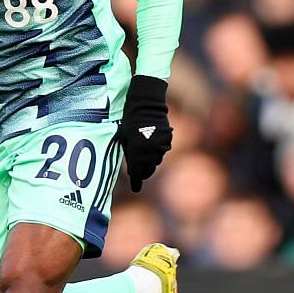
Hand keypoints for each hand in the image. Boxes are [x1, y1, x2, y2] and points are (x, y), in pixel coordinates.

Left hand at [119, 75, 172, 191]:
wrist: (146, 104)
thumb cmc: (130, 121)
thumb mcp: (125, 139)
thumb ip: (130, 155)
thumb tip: (132, 170)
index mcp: (137, 152)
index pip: (137, 172)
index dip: (135, 180)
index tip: (135, 188)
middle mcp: (150, 151)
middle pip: (148, 169)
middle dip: (143, 172)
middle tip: (140, 174)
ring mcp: (161, 146)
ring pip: (156, 161)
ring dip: (151, 162)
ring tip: (145, 158)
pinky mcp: (168, 140)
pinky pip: (162, 151)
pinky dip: (157, 152)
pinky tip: (152, 146)